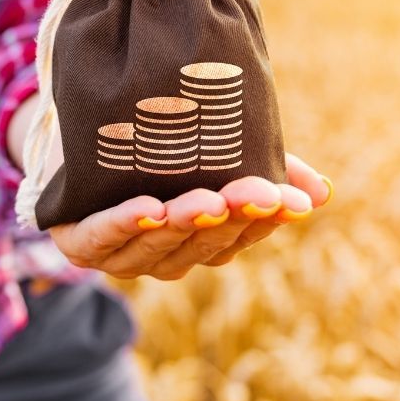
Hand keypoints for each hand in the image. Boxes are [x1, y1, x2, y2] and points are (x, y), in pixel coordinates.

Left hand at [49, 153, 331, 279]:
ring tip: (207, 199)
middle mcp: (168, 256)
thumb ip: (269, 168)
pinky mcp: (81, 242)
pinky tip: (148, 207)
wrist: (76, 144)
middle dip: (232, 216)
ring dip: (184, 222)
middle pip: (205, 241)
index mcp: (205, 241)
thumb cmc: (158, 150)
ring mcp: (124, 255)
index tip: (290, 199)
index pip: (244, 233)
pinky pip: (104, 235)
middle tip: (255, 192)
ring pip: (159, 242)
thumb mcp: (216, 149)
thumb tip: (323, 191)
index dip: (267, 218)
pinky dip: (125, 223)